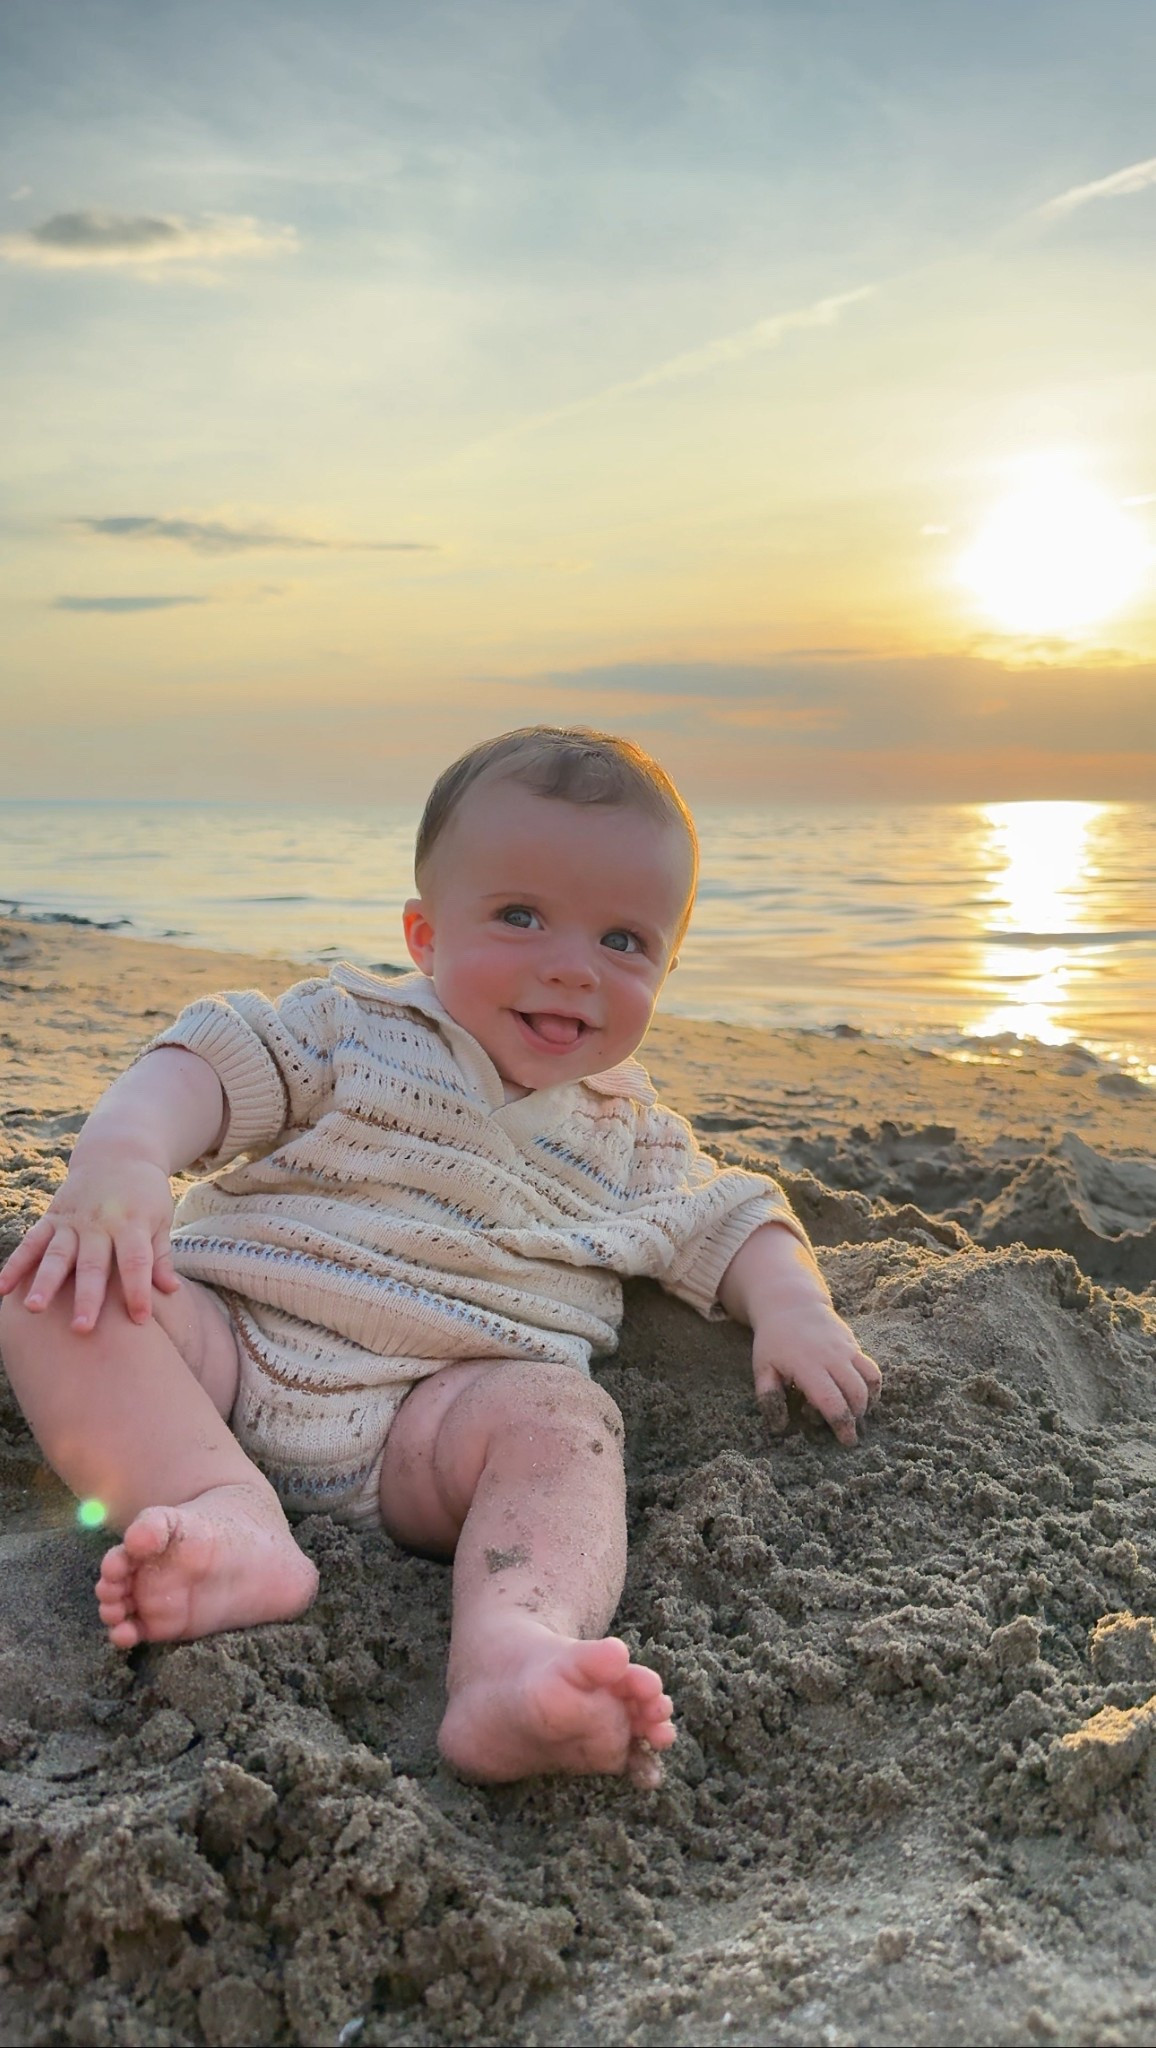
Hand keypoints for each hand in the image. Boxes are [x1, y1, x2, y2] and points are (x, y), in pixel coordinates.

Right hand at [0, 1154, 178, 1331]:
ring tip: (35, 1309)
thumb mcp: (160, 1218)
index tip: (140, 1319)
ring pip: (56, 1255)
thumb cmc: (145, 1194)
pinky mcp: (52, 1217)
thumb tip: (172, 1291)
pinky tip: (2, 1289)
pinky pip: (31, 1242)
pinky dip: (16, 1265)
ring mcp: (72, 1221)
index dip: (138, 1290)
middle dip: (87, 1297)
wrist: (118, 1153)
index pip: (136, 1261)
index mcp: (132, 1223)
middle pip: (92, 1264)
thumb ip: (160, 1255)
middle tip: (81, 1329)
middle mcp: (100, 1223)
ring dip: (45, 1283)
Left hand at [751, 1298, 880, 1447]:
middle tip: (848, 1433)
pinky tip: (863, 1398)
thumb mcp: (762, 1367)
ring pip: (869, 1382)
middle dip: (856, 1418)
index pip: (831, 1400)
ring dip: (866, 1404)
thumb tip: (779, 1427)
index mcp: (807, 1365)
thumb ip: (768, 1397)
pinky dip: (873, 1387)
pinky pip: (872, 1370)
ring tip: (854, 1415)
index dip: (841, 1423)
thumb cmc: (774, 1341)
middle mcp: (832, 1357)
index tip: (846, 1440)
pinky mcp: (854, 1346)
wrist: (791, 1304)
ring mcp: (846, 1350)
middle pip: (855, 1394)